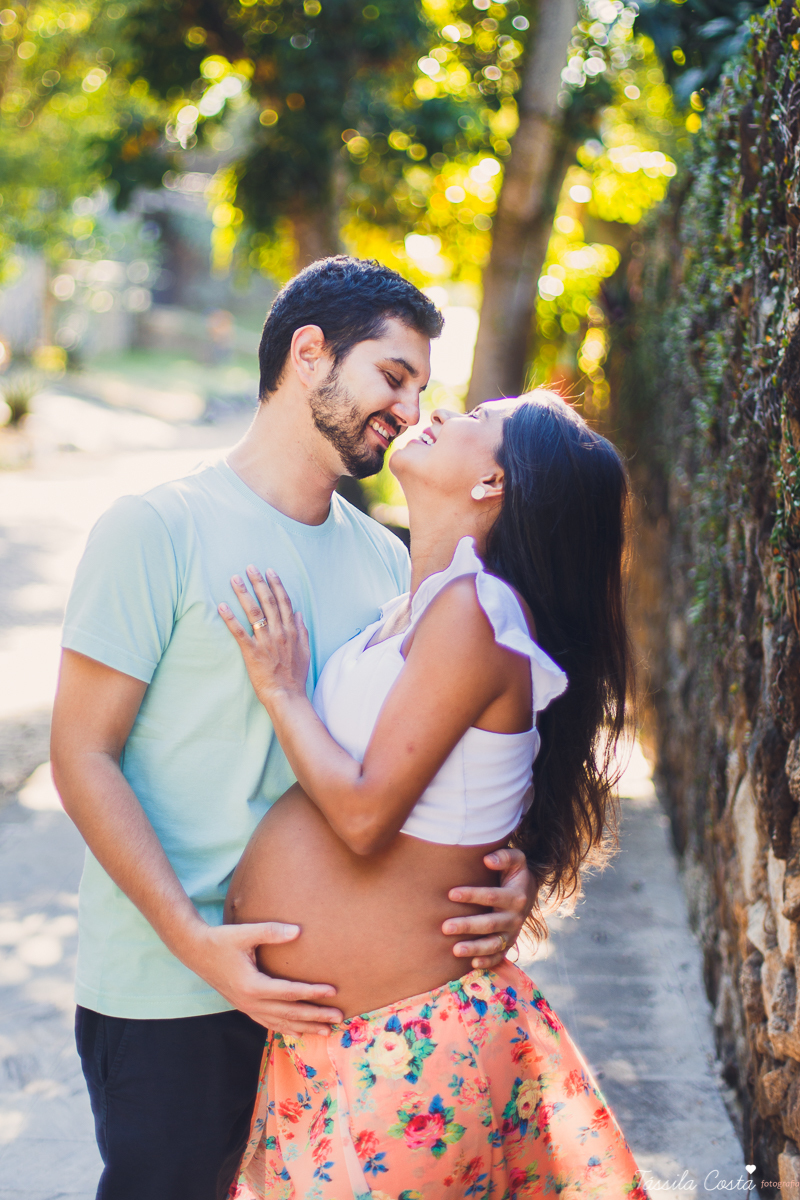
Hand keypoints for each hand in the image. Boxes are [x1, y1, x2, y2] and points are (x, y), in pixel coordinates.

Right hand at [180, 920, 342, 1035]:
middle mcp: (250, 1002)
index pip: (289, 993)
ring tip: (326, 1030)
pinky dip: (286, 1028)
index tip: (333, 992)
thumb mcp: (245, 932)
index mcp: (252, 986)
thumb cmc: (221, 939)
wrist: (196, 951)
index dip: (312, 993)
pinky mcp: (244, 1006)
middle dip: (315, 1016)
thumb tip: (298, 931)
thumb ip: (271, 931)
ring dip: (304, 1027)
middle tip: (339, 1018)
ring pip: (280, 1023)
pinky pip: (268, 1022)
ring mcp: (246, 1007)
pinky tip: (298, 1031)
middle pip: (289, 1013)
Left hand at [219, 566, 309, 706]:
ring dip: (244, 594)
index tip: (269, 571)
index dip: (276, 585)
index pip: (283, 602)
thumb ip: (302, 630)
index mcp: (292, 631)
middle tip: (250, 567)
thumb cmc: (296, 676)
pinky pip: (239, 632)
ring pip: (254, 612)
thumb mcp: (305, 651)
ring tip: (235, 579)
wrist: (288, 695)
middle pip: (268, 601)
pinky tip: (222, 606)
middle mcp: (279, 632)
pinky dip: (230, 619)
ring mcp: (265, 641)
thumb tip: (298, 613)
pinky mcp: (252, 652)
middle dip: (258, 582)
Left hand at [443, 848, 534, 968]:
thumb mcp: (516, 860)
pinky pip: (499, 956)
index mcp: (516, 896)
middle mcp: (515, 918)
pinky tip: (472, 964)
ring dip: (474, 948)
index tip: (451, 893)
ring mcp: (512, 933)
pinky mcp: (508, 944)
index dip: (472, 895)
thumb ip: (504, 856)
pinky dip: (487, 961)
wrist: (528, 893)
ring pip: (494, 944)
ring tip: (455, 950)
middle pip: (490, 924)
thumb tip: (488, 860)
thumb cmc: (514, 873)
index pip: (491, 896)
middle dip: (467, 926)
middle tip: (445, 927)